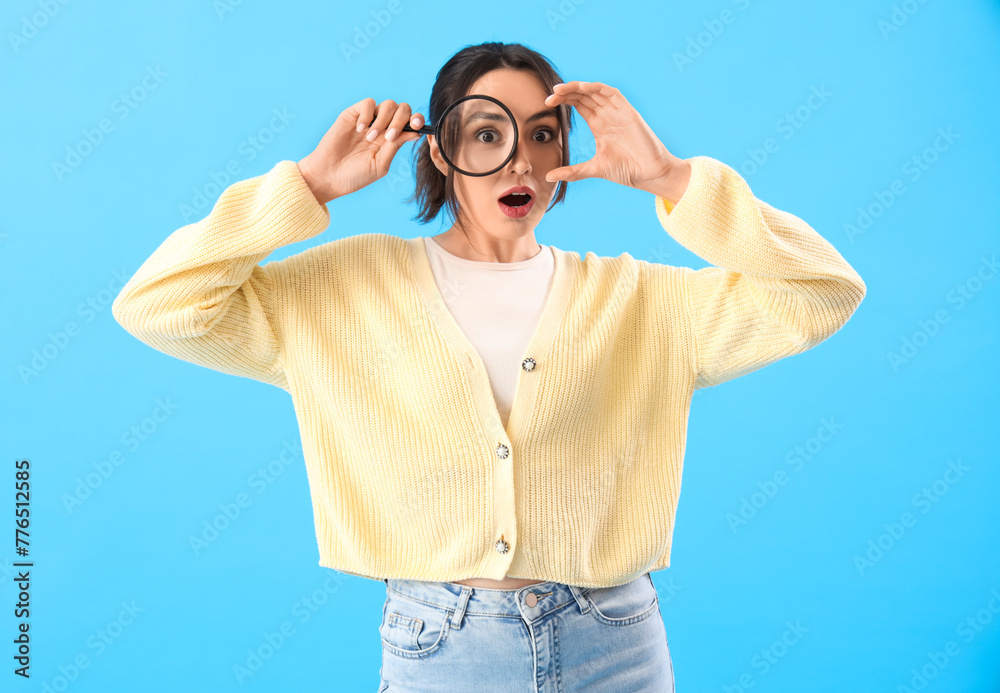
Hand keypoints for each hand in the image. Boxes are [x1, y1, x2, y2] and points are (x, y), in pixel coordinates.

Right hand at [298, 98, 424, 204]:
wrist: (329, 176)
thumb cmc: (355, 175)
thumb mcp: (380, 164)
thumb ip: (396, 147)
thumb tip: (416, 132)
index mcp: (392, 140)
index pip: (410, 122)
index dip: (417, 120)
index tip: (417, 126)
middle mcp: (382, 127)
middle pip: (402, 109)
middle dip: (401, 120)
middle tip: (390, 137)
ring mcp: (368, 120)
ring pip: (388, 104)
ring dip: (383, 121)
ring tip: (370, 138)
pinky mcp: (353, 114)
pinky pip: (368, 103)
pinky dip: (368, 114)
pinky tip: (360, 130)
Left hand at [543, 81, 682, 193]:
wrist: (650, 174)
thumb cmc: (627, 170)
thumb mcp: (594, 169)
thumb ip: (572, 172)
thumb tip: (548, 176)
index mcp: (599, 125)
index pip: (579, 105)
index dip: (563, 101)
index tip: (546, 104)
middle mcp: (608, 115)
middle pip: (584, 96)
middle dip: (566, 93)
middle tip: (550, 96)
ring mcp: (618, 112)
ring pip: (595, 91)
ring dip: (578, 87)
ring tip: (560, 89)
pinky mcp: (628, 112)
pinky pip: (612, 94)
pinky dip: (598, 88)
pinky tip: (583, 88)